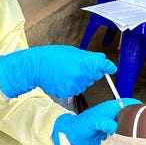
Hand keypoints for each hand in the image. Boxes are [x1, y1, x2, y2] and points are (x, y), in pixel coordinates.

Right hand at [0, 45, 116, 98]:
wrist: (35, 67)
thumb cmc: (52, 56)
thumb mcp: (72, 51)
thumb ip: (88, 57)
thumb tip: (101, 59)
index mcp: (82, 63)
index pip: (101, 66)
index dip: (107, 66)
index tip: (110, 68)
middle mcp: (80, 75)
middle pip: (94, 75)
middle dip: (89, 71)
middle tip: (76, 65)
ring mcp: (74, 86)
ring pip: (85, 83)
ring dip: (80, 78)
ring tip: (67, 71)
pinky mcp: (68, 92)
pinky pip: (76, 89)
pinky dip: (72, 85)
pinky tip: (63, 79)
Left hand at [51, 98, 141, 144]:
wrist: (73, 136)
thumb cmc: (80, 125)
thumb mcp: (92, 122)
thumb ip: (104, 122)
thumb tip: (115, 126)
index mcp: (111, 108)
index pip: (129, 103)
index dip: (138, 107)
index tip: (145, 114)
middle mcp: (115, 116)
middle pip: (132, 116)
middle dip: (137, 122)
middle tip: (141, 130)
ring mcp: (115, 126)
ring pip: (128, 127)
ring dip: (131, 132)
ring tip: (136, 138)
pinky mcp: (113, 135)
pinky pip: (123, 137)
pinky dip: (125, 140)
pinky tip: (127, 144)